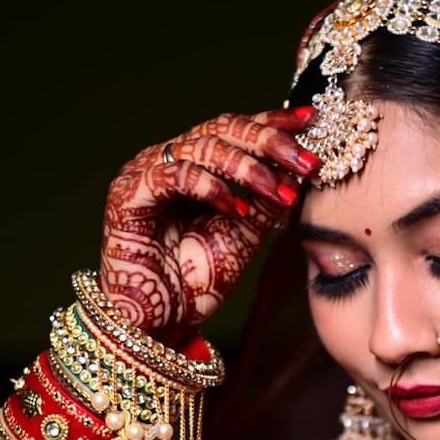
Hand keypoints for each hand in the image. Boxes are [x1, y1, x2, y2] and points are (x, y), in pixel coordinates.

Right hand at [99, 107, 318, 336]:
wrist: (162, 319)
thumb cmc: (197, 279)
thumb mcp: (246, 235)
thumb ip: (267, 202)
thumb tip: (299, 169)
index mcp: (197, 165)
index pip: (236, 130)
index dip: (273, 122)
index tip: (312, 120)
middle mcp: (170, 160)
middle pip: (221, 129)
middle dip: (268, 141)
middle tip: (303, 158)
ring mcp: (146, 173)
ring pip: (202, 147)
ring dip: (247, 167)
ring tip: (277, 190)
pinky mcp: (127, 193)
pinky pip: (173, 175)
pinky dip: (209, 187)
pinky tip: (236, 206)